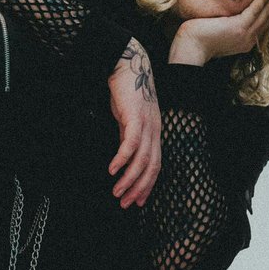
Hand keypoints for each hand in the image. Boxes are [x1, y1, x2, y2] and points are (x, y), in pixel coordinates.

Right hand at [107, 38, 160, 207]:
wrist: (127, 65)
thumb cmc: (127, 93)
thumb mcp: (128, 119)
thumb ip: (128, 137)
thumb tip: (123, 156)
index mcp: (154, 133)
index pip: (155, 166)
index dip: (147, 185)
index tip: (137, 201)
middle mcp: (155, 131)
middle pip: (152, 167)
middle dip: (139, 189)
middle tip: (125, 204)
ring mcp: (147, 125)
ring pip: (142, 160)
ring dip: (129, 179)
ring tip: (117, 192)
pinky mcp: (135, 118)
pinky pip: (130, 144)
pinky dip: (122, 159)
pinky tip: (112, 170)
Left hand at [168, 0, 268, 65]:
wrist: (190, 48)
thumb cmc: (197, 40)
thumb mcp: (216, 31)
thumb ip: (225, 25)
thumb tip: (225, 16)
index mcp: (244, 42)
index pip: (261, 23)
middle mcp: (248, 40)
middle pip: (267, 17)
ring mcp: (245, 34)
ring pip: (265, 12)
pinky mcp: (240, 27)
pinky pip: (256, 10)